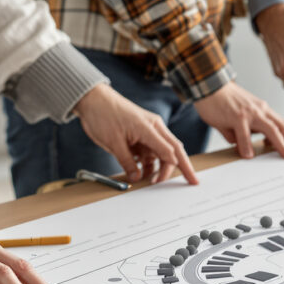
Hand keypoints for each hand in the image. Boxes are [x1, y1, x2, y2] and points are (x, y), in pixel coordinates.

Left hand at [75, 84, 198, 185]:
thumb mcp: (114, 142)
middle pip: (173, 151)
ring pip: (161, 154)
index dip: (179, 166)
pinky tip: (143, 173)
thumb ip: (127, 162)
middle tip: (191, 181)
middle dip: (183, 167)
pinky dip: (148, 165)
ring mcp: (147, 132)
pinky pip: (148, 153)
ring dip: (159, 168)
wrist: (92, 100)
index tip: (186, 179)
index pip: (170, 150)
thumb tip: (136, 177)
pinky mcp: (139, 136)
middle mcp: (153, 129)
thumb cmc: (104, 114)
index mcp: (150, 127)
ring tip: (153, 182)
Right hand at [194, 81, 283, 159]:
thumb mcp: (240, 118)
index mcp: (263, 111)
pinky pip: (243, 132)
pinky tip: (248, 155)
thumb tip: (246, 148)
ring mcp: (249, 113)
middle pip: (283, 127)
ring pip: (271, 129)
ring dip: (281, 144)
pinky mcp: (236, 116)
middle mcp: (260, 110)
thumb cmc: (224, 101)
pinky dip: (246, 144)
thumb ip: (244, 133)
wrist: (210, 84)